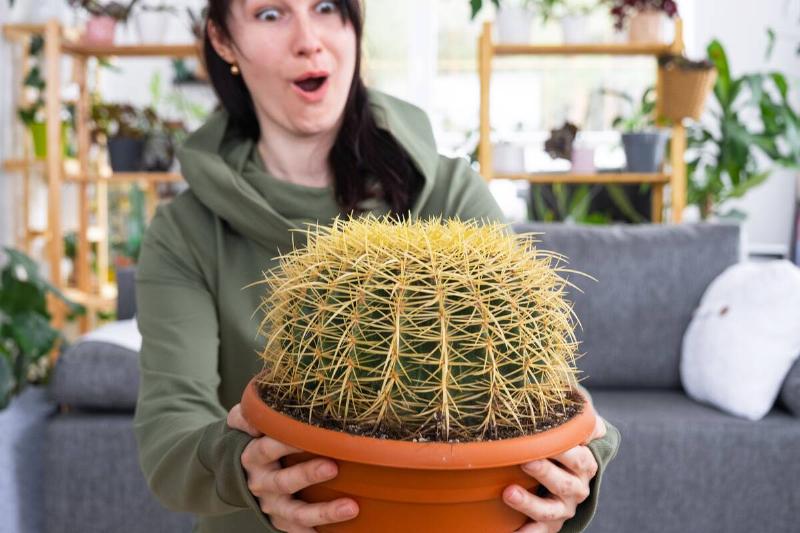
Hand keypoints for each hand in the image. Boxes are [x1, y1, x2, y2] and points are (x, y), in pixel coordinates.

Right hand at [227, 403, 359, 532]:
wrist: (232, 471)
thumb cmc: (250, 439)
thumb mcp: (241, 421)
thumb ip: (247, 415)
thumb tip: (257, 415)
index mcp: (253, 457)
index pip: (267, 448)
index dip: (286, 443)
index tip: (309, 434)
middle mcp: (262, 483)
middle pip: (284, 482)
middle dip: (308, 475)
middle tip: (332, 467)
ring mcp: (273, 505)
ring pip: (297, 513)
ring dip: (323, 512)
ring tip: (351, 507)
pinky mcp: (281, 520)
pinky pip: (299, 530)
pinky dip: (315, 532)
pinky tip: (340, 531)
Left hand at [503, 413, 606, 532]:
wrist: (564, 477)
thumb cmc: (563, 447)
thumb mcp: (575, 431)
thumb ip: (579, 418)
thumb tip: (580, 402)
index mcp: (584, 464)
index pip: (579, 457)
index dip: (564, 449)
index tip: (545, 437)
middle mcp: (576, 488)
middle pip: (564, 483)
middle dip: (545, 473)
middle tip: (524, 461)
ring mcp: (562, 509)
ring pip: (549, 510)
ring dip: (529, 503)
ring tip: (508, 492)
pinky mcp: (549, 525)